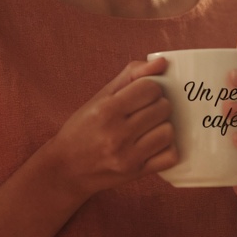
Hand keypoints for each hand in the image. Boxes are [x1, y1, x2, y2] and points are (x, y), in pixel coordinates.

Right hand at [41, 57, 177, 201]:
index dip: (151, 88)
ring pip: (168, 131)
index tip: (142, 95)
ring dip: (163, 127)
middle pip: (163, 108)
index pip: (150, 88)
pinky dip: (167, 149)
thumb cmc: (83, 129)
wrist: (66, 169)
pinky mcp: (136, 173)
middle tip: (145, 112)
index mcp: (107, 110)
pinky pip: (170, 156)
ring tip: (149, 128)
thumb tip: (162, 62)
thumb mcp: (100, 97)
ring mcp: (128, 156)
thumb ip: (131, 75)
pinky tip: (154, 145)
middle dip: (158, 106)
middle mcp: (117, 134)